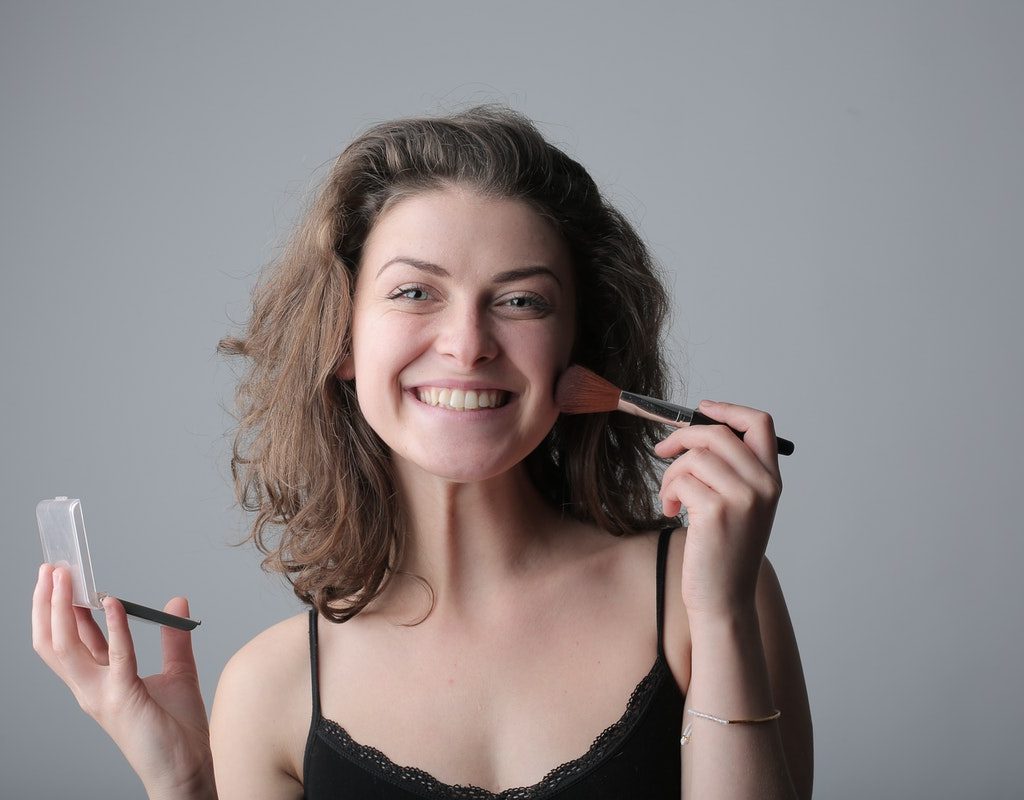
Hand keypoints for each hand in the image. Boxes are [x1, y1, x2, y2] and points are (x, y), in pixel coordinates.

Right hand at [32, 564, 215, 798]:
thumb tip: (177, 601)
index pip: (70, 639)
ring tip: (66, 577)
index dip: (62, 607)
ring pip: (67, 647)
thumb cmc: (178, 730)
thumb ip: (174, 639)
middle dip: (49, 603)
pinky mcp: (123, 699)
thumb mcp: (177, 673)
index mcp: (100, 682)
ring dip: (65, 608)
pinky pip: (115, 656)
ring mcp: (101, 695)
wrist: (187, 771)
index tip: (62, 576)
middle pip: (55, 640)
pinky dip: (113, 626)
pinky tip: (113, 602)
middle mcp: (91, 688)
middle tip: (51, 568)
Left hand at [654, 400, 782, 619]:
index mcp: (771, 480)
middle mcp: (763, 486)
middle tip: (663, 451)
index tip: (702, 409)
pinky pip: (681, 480)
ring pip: (695, 457)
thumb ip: (730, 471)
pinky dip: (668, 492)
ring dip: (671, 474)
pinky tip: (672, 511)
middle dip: (682, 437)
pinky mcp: (716, 511)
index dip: (728, 409)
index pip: (759, 424)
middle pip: (718, 432)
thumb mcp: (741, 506)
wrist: (725, 598)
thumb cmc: (725, 552)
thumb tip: (695, 433)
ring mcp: (742, 498)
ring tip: (671, 497)